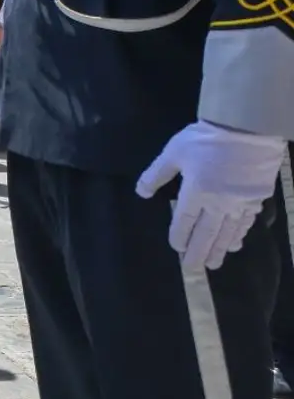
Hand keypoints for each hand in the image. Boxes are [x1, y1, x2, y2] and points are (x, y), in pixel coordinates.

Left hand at [137, 120, 285, 270]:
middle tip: (193, 268)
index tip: (176, 247)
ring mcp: (240, 203)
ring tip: (213, 264)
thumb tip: (142, 193)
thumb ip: (157, 174)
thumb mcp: (174, 152)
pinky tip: (235, 244)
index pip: (185, 221)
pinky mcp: (256, 199)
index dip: (179, 236)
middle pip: (207, 234)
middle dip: (198, 252)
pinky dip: (238, 236)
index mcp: (196, 192)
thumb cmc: (206, 139)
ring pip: (227, 233)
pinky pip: (245, 224)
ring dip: (219, 249)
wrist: (247, 129)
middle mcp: (219, 204)